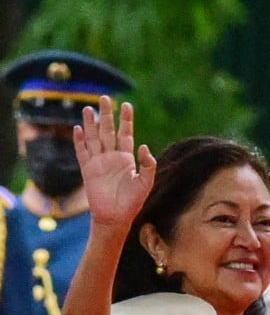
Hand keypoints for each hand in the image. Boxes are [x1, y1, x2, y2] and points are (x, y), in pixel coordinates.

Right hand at [73, 95, 155, 227]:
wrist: (116, 217)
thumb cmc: (133, 201)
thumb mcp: (146, 182)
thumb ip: (148, 164)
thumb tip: (144, 146)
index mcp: (127, 158)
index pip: (126, 134)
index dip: (126, 120)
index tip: (127, 105)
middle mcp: (112, 157)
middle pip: (108, 131)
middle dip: (107, 115)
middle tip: (104, 97)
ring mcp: (98, 162)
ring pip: (94, 138)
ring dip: (91, 124)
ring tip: (88, 108)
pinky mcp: (88, 170)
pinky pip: (82, 152)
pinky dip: (79, 141)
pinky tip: (78, 128)